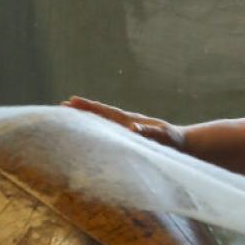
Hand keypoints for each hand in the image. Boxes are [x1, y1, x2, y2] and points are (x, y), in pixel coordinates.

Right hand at [63, 96, 185, 150]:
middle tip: (62, 105)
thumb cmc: (174, 141)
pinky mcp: (129, 136)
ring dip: (88, 118)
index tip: (72, 101)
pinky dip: (97, 128)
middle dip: (83, 110)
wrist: (182, 142)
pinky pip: (109, 131)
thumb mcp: (164, 137)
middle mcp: (127, 122)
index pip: (106, 112)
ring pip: (103, 121)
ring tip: (69, 115)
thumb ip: (150, 132)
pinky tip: (88, 131)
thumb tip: (133, 128)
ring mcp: (127, 128)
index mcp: (131, 121)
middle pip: (101, 114)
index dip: (89, 107)